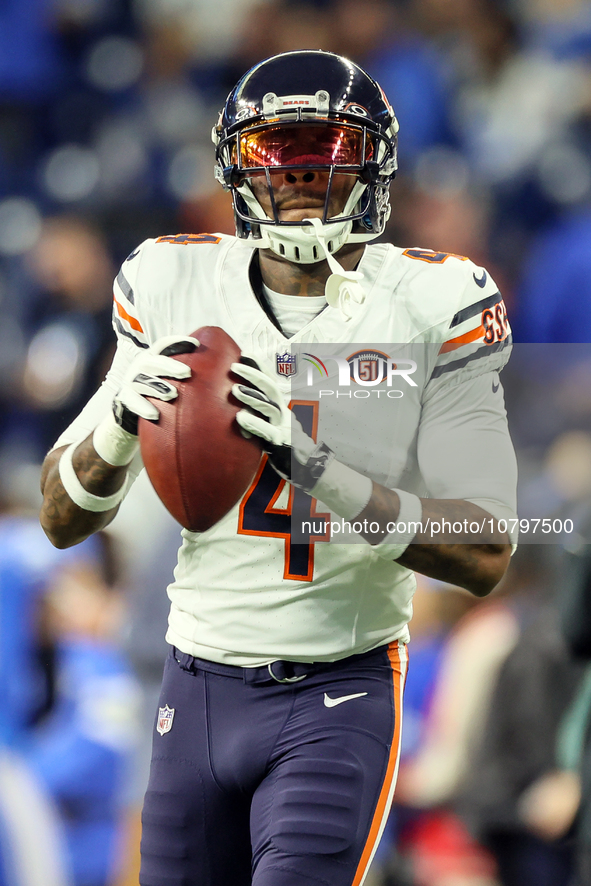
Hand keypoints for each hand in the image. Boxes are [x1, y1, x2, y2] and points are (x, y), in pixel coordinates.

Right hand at [114, 335, 198, 434]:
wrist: (129, 412)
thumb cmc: (157, 394)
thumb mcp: (168, 379)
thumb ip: (184, 373)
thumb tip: (220, 370)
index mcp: (152, 359)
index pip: (163, 345)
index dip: (178, 342)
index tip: (196, 344)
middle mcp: (139, 367)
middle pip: (153, 362)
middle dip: (170, 366)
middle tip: (187, 373)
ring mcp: (130, 382)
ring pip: (141, 381)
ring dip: (157, 387)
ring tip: (172, 394)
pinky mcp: (123, 398)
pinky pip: (131, 401)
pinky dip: (143, 407)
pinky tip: (155, 415)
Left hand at [231, 358, 334, 491]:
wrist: (309, 469)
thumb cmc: (286, 446)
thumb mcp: (273, 426)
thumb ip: (260, 415)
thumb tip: (239, 406)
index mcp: (280, 407)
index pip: (269, 382)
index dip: (259, 367)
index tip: (245, 353)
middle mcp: (283, 413)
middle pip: (270, 388)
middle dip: (254, 374)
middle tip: (235, 366)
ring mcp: (283, 427)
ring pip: (270, 407)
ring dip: (251, 397)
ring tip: (234, 390)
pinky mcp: (281, 443)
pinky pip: (267, 431)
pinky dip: (254, 423)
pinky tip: (240, 418)